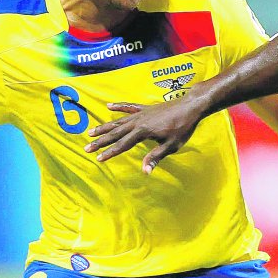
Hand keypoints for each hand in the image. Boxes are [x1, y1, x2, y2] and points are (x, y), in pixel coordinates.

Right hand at [85, 100, 205, 172]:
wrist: (190, 106)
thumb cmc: (182, 127)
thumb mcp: (171, 145)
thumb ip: (155, 157)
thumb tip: (145, 171)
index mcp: (143, 132)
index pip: (123, 145)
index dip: (110, 152)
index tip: (98, 159)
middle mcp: (138, 121)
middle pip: (116, 133)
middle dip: (101, 141)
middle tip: (87, 148)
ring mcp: (141, 113)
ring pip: (118, 121)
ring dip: (104, 127)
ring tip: (91, 131)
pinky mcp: (145, 108)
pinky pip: (128, 107)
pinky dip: (118, 107)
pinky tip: (108, 106)